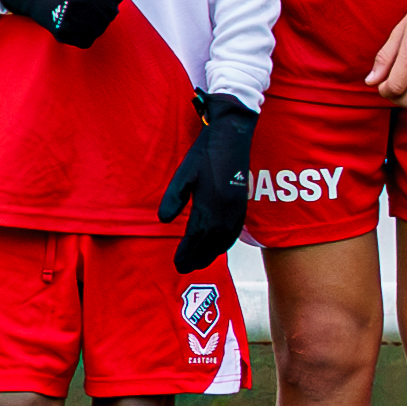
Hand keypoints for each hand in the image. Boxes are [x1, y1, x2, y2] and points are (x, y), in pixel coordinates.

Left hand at [163, 93, 256, 269]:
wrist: (232, 137)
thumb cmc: (205, 154)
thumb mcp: (184, 174)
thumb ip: (174, 198)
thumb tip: (164, 220)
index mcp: (210, 204)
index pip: (196, 237)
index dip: (186, 252)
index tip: (177, 263)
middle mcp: (226, 211)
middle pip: (211, 243)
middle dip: (197, 258)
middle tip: (185, 268)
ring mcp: (237, 209)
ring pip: (224, 240)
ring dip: (211, 254)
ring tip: (199, 262)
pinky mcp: (242, 205)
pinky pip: (234, 232)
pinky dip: (224, 244)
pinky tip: (218, 247)